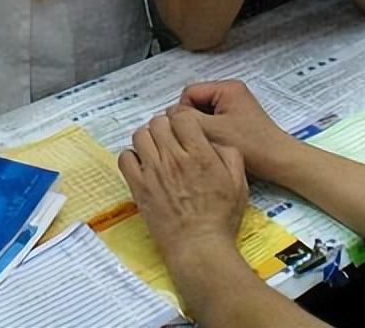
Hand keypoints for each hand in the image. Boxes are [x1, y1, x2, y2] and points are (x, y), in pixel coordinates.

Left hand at [118, 109, 246, 264]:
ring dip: (148, 137)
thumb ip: (230, 154)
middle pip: (159, 122)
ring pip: (140, 135)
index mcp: (199, 155)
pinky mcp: (139, 188)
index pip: (182, 117)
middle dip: (165, 125)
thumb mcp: (239, 183)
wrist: (199, 247)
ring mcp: (153, 173)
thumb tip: (214, 140)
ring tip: (156, 148)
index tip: (185, 127)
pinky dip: (132, 155)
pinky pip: (125, 158)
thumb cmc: (220, 218)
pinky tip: (143, 163)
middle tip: (171, 137)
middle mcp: (174, 159)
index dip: (183, 118)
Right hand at [170, 80, 293, 178]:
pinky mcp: (238, 120)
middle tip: (201, 139)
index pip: (189, 93)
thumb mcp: (212, 130)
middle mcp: (232, 92)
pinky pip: (215, 123)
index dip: (183, 114)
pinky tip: (219, 147)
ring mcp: (236, 106)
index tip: (191, 132)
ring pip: (204, 115)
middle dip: (194, 122)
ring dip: (203, 130)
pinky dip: (213, 134)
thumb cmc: (251, 145)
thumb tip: (167, 115)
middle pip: (196, 103)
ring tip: (211, 145)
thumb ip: (185, 119)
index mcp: (227, 88)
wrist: (278, 161)